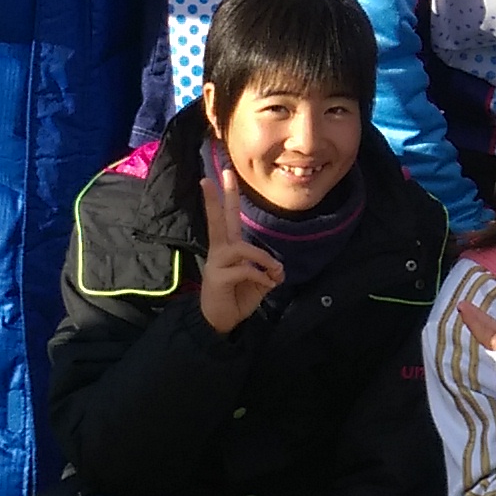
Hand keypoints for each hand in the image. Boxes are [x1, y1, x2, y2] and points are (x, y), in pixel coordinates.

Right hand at [197, 152, 284, 335]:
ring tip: (274, 272)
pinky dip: (261, 276)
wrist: (221, 321)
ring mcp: (217, 263)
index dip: (226, 196)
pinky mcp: (218, 278)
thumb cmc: (238, 297)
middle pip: (219, 219)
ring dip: (264, 259)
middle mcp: (220, 250)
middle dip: (219, 197)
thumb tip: (278, 270)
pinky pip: (245, 270)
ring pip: (241, 248)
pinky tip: (266, 285)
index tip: (223, 174)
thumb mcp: (259, 282)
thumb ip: (268, 272)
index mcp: (229, 247)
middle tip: (219, 174)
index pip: (228, 217)